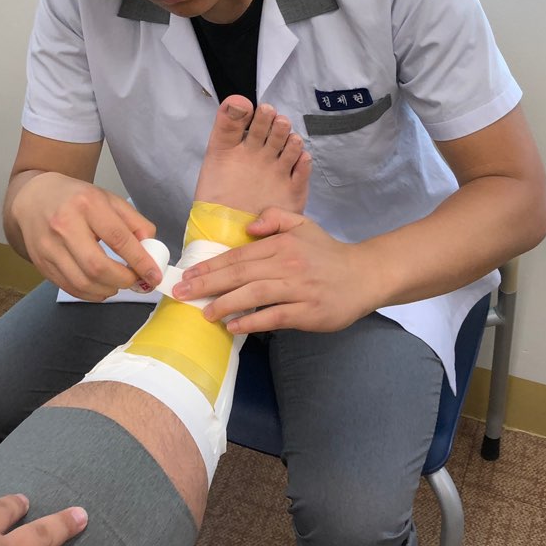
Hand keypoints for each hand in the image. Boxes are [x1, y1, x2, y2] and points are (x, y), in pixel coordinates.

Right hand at [12, 172, 162, 300]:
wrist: (34, 199)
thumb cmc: (76, 199)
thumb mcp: (109, 199)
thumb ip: (134, 222)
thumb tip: (150, 249)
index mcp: (87, 204)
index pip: (118, 238)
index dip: (140, 260)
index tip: (154, 275)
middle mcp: (64, 225)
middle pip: (98, 266)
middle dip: (123, 280)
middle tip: (136, 281)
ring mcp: (49, 247)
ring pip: (83, 282)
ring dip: (108, 289)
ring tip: (119, 283)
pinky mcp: (41, 263)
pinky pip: (70, 287)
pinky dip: (91, 293)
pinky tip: (102, 286)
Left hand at [172, 208, 375, 333]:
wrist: (363, 275)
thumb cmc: (327, 253)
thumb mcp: (302, 224)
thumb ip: (274, 218)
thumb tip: (248, 228)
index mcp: (281, 244)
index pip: (238, 255)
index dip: (211, 266)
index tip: (188, 275)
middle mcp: (287, 264)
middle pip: (240, 274)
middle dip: (207, 284)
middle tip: (182, 294)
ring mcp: (298, 288)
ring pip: (254, 295)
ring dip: (225, 304)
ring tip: (205, 312)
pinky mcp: (308, 311)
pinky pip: (274, 316)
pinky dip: (252, 321)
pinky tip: (234, 326)